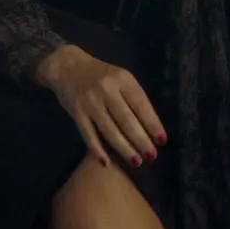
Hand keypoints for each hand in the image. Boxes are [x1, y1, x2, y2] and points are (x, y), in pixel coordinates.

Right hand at [33, 45, 165, 168]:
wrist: (67, 65)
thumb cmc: (100, 75)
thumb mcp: (120, 77)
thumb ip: (133, 97)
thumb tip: (150, 127)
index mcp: (122, 79)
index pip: (141, 105)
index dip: (152, 124)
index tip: (162, 140)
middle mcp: (107, 89)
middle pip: (126, 120)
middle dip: (141, 140)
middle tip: (151, 156)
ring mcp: (90, 101)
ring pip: (109, 130)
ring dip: (124, 148)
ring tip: (136, 161)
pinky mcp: (76, 111)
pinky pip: (88, 134)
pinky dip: (97, 149)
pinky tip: (106, 162)